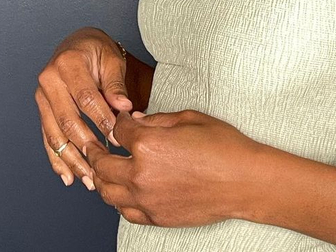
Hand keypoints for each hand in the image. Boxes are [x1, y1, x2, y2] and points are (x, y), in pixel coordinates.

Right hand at [35, 27, 132, 189]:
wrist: (78, 45)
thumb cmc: (97, 51)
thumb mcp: (112, 59)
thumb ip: (116, 85)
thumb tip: (124, 109)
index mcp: (68, 63)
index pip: (86, 98)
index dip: (102, 120)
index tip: (117, 138)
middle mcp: (49, 79)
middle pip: (68, 120)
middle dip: (86, 145)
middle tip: (104, 164)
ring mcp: (42, 96)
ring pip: (55, 135)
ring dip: (71, 160)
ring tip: (89, 179)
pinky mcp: (41, 110)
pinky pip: (48, 138)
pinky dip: (58, 159)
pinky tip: (68, 176)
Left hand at [84, 108, 261, 226]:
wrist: (243, 181)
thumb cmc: (222, 146)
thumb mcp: (189, 118)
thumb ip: (156, 119)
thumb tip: (135, 120)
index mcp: (148, 144)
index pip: (119, 130)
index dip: (117, 121)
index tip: (119, 120)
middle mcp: (140, 174)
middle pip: (103, 164)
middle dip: (96, 150)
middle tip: (92, 144)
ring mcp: (146, 199)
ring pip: (107, 192)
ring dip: (100, 178)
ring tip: (100, 169)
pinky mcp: (155, 217)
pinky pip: (125, 211)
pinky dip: (117, 200)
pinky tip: (119, 191)